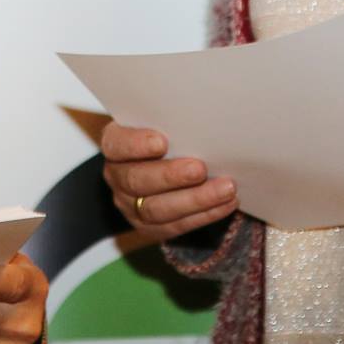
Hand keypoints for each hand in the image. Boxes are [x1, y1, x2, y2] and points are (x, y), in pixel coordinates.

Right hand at [99, 122, 238, 239]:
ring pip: (158, 209)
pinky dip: (205, 214)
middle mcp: (118, 177)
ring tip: (226, 188)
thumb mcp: (160, 123)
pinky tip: (227, 203)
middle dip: (171, 176)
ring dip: (196, 199)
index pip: (117, 145)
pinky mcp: (150, 228)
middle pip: (138, 181)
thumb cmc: (164, 136)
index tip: (162, 142)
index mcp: (116, 146)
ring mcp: (131, 206)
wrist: (159, 165)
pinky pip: (177, 225)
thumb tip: (202, 115)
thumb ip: (172, 122)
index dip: (136, 145)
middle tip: (200, 169)